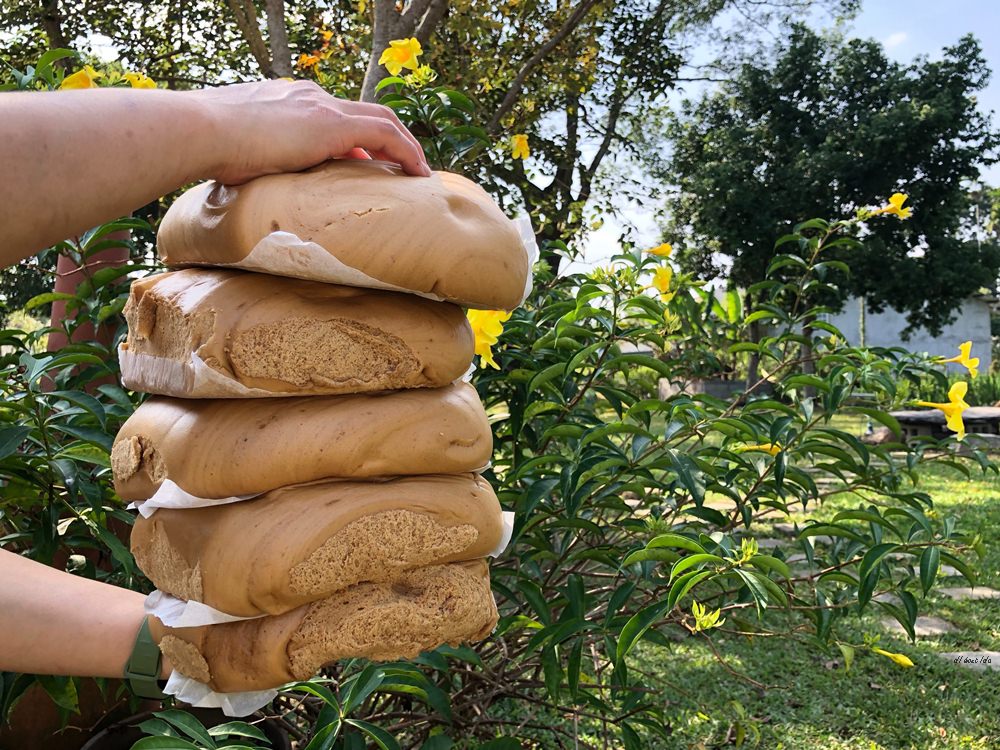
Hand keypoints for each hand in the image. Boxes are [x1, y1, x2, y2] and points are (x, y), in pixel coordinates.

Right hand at [193, 80, 430, 183]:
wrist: (199, 131)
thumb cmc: (205, 150)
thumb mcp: (237, 154)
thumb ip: (254, 161)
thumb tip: (247, 183)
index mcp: (286, 101)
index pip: (333, 117)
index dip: (354, 142)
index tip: (365, 165)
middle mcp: (308, 96)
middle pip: (364, 113)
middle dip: (390, 139)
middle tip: (405, 168)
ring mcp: (320, 107)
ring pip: (382, 120)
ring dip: (405, 146)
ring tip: (419, 174)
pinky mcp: (330, 125)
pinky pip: (384, 135)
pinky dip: (406, 152)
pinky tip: (418, 174)